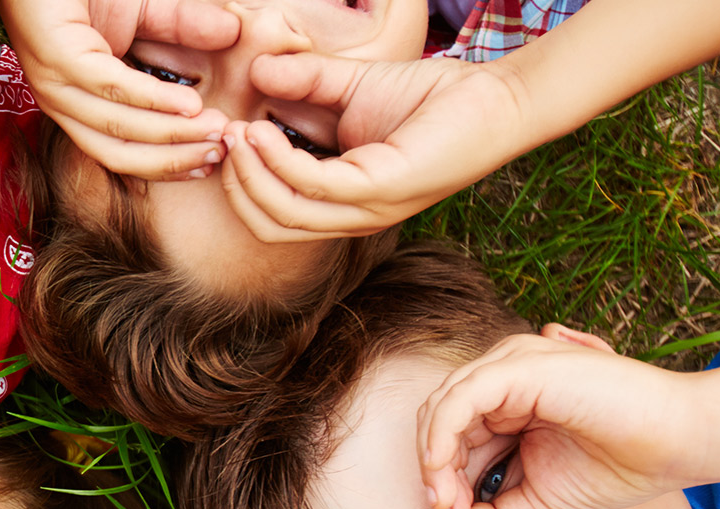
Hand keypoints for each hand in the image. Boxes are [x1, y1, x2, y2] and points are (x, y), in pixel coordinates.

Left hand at [0, 0, 237, 178]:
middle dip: (174, 158)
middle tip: (221, 152)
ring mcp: (56, 83)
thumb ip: (183, 26)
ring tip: (213, 129)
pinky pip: (110, 88)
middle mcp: (61, 104)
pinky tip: (188, 103)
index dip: (168, 163)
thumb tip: (232, 33)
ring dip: (172, 133)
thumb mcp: (143, 10)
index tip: (213, 162)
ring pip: (118, 127)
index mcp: (76, 105)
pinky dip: (152, 99)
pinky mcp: (57, 58)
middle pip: (119, 152)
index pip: (122, 153)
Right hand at [226, 53, 536, 236]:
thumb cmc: (433, 98)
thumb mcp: (352, 87)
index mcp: (344, 202)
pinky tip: (264, 129)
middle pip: (270, 225)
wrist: (496, 97)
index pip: (273, 215)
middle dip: (236, 184)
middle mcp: (353, 217)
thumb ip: (306, 82)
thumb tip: (257, 72)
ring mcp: (369, 209)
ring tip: (239, 132)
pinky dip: (280, 161)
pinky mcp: (384, 190)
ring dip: (250, 174)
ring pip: (285, 213)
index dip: (239, 181)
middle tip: (223, 137)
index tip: (224, 134)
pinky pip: (314, 185)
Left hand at [418, 325, 703, 508]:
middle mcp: (506, 378)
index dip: (441, 478)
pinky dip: (443, 434)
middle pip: (439, 420)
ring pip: (442, 406)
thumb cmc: (620, 468)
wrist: (680, 444)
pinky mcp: (522, 366)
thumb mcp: (541, 504)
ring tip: (447, 500)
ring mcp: (513, 365)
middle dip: (434, 471)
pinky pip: (461, 396)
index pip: (452, 436)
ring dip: (435, 458)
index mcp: (510, 403)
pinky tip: (443, 468)